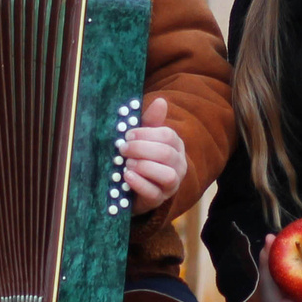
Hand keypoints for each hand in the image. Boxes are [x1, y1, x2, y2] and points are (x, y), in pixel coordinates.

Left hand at [118, 96, 187, 210]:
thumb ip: (150, 121)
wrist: (128, 187)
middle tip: (123, 148)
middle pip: (167, 154)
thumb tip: (161, 101)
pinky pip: (154, 193)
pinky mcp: (159, 200)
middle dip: (142, 149)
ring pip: (167, 175)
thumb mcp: (142, 138)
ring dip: (145, 167)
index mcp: (175, 146)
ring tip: (127, 164)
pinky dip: (140, 184)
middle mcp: (178, 165)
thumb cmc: (138, 156)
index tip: (127, 134)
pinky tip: (127, 176)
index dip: (147, 134)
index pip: (168, 136)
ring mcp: (171, 185)